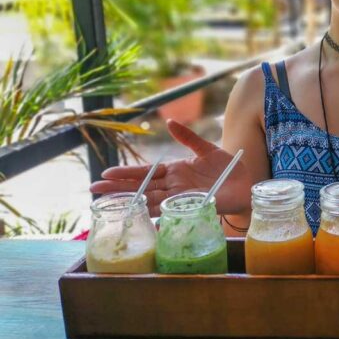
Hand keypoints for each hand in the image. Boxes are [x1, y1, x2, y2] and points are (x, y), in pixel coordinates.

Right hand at [89, 120, 250, 215]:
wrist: (245, 184)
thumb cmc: (228, 168)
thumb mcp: (207, 149)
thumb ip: (188, 137)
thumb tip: (169, 122)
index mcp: (175, 170)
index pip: (145, 172)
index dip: (126, 173)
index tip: (105, 174)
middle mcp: (173, 186)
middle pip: (141, 188)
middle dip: (117, 190)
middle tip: (93, 191)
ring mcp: (180, 198)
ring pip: (149, 200)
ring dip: (129, 202)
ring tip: (106, 204)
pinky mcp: (190, 207)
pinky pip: (169, 212)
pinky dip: (153, 215)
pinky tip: (138, 217)